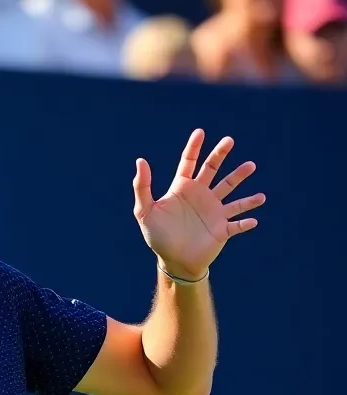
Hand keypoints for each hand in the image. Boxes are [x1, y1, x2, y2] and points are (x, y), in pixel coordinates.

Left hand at [133, 129, 264, 280]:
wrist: (174, 262)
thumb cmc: (159, 237)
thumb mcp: (145, 212)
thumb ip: (142, 187)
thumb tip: (140, 161)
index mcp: (182, 189)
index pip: (189, 163)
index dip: (194, 147)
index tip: (200, 132)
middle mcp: (200, 195)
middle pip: (213, 169)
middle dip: (220, 154)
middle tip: (229, 140)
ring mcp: (213, 211)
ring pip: (231, 190)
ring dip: (240, 178)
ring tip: (250, 165)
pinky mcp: (223, 229)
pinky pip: (237, 223)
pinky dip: (245, 221)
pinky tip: (253, 219)